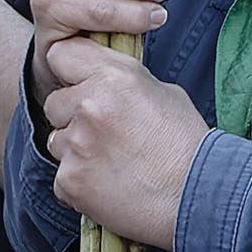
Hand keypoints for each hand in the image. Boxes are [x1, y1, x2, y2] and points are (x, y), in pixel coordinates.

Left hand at [42, 34, 209, 246]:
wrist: (197, 197)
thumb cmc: (187, 146)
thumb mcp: (165, 94)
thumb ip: (125, 81)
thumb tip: (105, 78)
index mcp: (114, 77)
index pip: (63, 54)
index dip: (70, 71)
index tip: (80, 83)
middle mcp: (90, 106)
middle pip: (54, 102)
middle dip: (72, 115)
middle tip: (106, 133)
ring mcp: (77, 145)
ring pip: (57, 140)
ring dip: (76, 150)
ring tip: (113, 162)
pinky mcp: (70, 180)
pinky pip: (61, 176)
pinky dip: (80, 182)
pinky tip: (109, 185)